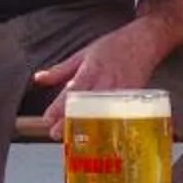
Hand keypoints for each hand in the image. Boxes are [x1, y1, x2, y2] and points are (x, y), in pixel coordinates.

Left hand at [31, 22, 163, 133]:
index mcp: (91, 70)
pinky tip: (100, 136)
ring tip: (75, 139)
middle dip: (70, 121)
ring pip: (101, 113)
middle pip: (86, 106)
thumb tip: (38, 79)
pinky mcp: (132, 99)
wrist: (144, 42)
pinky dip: (108, 125)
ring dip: (87, 126)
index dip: (59, 107)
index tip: (47, 119)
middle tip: (56, 133)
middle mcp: (105, 82)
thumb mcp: (83, 54)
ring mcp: (120, 92)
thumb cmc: (113, 47)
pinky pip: (118, 114)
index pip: (72, 91)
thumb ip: (60, 70)